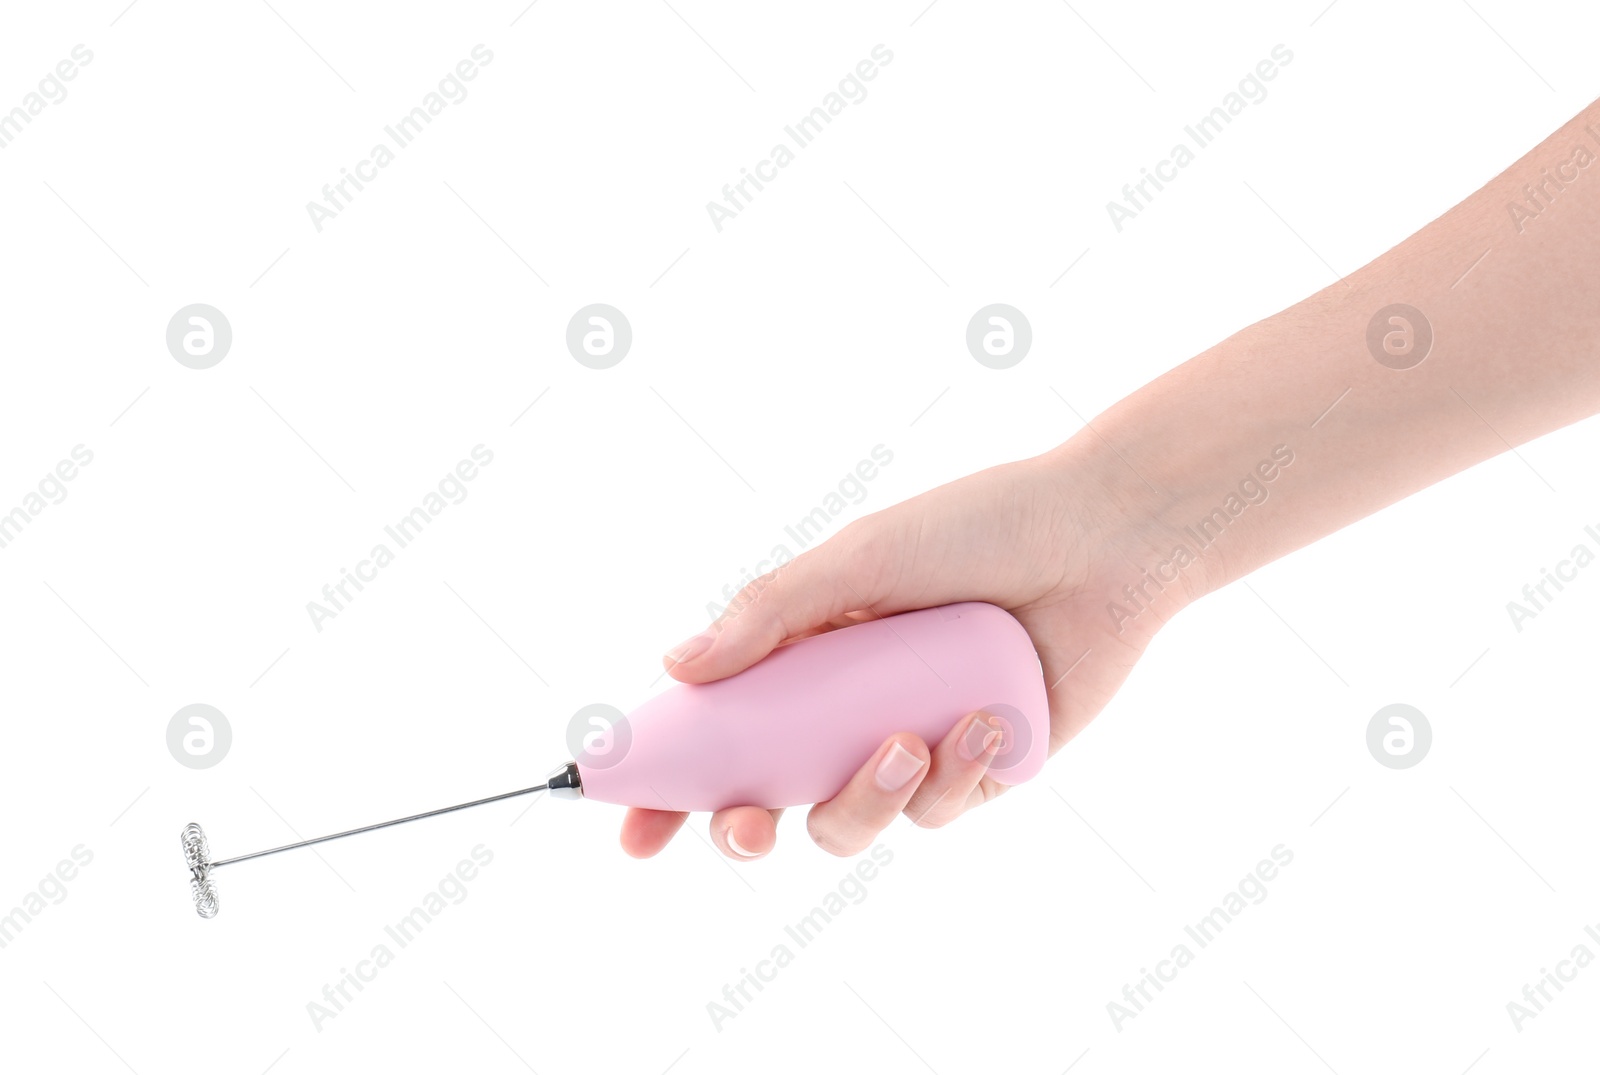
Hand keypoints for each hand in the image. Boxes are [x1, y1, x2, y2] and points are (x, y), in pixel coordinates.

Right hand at [620, 447, 1195, 858]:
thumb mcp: (861, 556)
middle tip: (746, 824)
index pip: (717, 733)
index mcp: (803, 657)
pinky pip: (936, 811)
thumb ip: (770, 614)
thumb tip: (675, 665)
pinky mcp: (975, 773)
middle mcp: (845, 709)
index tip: (630, 831)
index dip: (668, 789)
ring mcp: (908, 745)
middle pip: (767, 803)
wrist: (1102, 539)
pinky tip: (984, 720)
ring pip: (848, 823)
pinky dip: (951, 775)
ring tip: (910, 742)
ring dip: (866, 799)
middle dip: (743, 830)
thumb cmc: (977, 528)